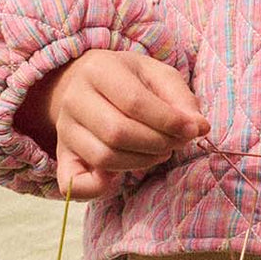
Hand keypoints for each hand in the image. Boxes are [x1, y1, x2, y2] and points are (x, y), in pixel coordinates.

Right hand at [25, 50, 208, 199]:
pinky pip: (72, 184)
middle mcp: (74, 99)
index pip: (134, 102)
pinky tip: (118, 178)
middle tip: (176, 143)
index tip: (194, 129)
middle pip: (117, 132)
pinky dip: (97, 189)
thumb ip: (180, 98)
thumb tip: (199, 127)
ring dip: (141, 162)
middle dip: (157, 143)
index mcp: (98, 70)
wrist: (87, 85)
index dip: (168, 121)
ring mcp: (64, 130)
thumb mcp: (157, 75)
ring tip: (159, 152)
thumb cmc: (130, 80)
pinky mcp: (61, 156)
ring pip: (103, 157)